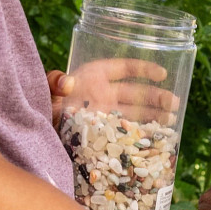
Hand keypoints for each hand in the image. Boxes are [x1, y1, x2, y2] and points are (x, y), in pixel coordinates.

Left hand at [49, 57, 179, 125]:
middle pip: (136, 93)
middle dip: (156, 98)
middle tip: (174, 105)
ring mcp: (106, 115)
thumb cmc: (42, 106)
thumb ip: (54, 83)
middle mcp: (104, 95)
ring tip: (171, 124)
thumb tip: (66, 82)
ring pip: (136, 114)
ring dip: (154, 117)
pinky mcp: (105, 134)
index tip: (162, 74)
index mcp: (94, 77)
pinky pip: (127, 134)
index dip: (144, 69)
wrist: (36, 132)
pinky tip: (155, 141)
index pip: (124, 68)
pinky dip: (141, 137)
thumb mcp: (47, 91)